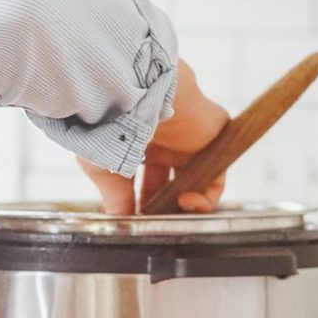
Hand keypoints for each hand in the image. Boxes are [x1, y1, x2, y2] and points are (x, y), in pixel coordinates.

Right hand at [78, 61, 228, 215]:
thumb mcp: (102, 165)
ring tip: (166, 218)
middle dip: (157, 207)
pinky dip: (204, 199)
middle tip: (148, 222)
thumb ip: (112, 195)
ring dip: (180, 207)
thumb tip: (117, 219)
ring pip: (192, 184)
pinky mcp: (213, 142)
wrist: (137, 95)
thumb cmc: (111, 120)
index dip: (135, 202)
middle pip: (167, 183)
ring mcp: (190, 141)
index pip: (140, 176)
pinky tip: (185, 202)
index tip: (129, 220)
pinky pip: (216, 180)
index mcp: (136, 138)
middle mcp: (165, 139)